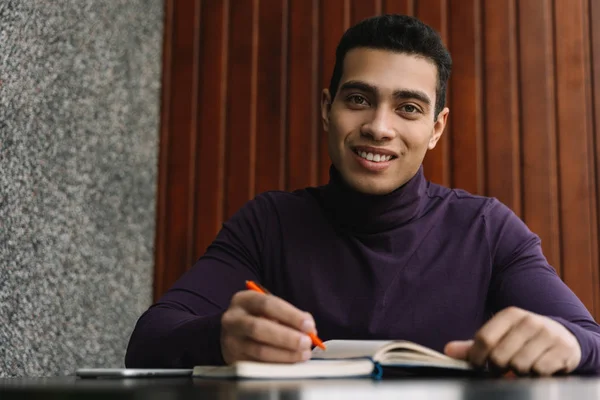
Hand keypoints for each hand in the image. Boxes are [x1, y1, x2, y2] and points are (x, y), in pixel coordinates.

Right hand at [220, 290, 315, 363]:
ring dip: (285, 354)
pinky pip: (258, 365)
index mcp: (243, 300)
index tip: (309, 325)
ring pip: (259, 350)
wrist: (236, 334)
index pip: (267, 304)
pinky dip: (278, 365)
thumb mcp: (271, 309)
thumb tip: (310, 329)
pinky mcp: (233, 360)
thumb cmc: (260, 318)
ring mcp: (231, 341)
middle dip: (286, 337)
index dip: (290, 315)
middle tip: (306, 342)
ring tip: (303, 354)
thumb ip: (291, 316)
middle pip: (259, 328)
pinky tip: (291, 363)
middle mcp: (232, 319)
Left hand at [444, 307, 580, 375]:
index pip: (484, 338)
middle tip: (503, 367)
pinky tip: (539, 366)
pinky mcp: (563, 349)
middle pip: (500, 356)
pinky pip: (540, 371)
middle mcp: (529, 320)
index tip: (478, 366)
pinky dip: (536, 374)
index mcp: (510, 314)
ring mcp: (548, 334)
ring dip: (518, 372)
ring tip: (522, 366)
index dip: (477, 357)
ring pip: (519, 365)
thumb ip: (474, 345)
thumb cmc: (524, 340)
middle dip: (498, 367)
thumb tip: (448, 351)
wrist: (565, 339)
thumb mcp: (501, 337)